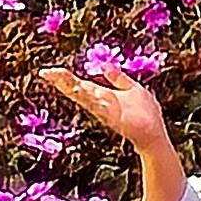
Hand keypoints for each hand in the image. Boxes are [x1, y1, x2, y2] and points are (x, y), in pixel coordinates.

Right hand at [38, 66, 174, 159]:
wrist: (155, 135)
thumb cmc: (145, 114)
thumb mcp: (131, 88)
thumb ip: (117, 77)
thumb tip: (103, 65)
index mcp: (103, 95)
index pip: (80, 84)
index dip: (64, 78)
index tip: (47, 72)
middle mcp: (102, 104)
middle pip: (79, 90)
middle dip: (63, 81)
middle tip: (46, 72)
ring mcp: (108, 113)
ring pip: (87, 98)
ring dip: (73, 88)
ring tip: (57, 77)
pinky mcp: (116, 120)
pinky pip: (102, 109)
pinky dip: (94, 101)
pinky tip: (83, 91)